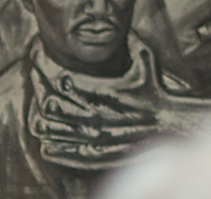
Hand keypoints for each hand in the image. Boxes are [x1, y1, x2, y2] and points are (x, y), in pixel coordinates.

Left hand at [29, 62, 206, 169]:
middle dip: (43, 99)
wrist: (173, 124)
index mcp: (106, 91)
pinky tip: (46, 147)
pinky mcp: (99, 156)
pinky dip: (55, 151)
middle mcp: (99, 115)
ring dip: (45, 126)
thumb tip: (122, 31)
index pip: (67, 84)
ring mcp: (97, 137)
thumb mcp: (146, 63)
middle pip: (56, 108)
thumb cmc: (157, 92)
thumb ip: (131, 45)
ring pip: (58, 133)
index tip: (42, 72)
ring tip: (36, 122)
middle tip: (36, 95)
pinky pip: (68, 155)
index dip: (51, 78)